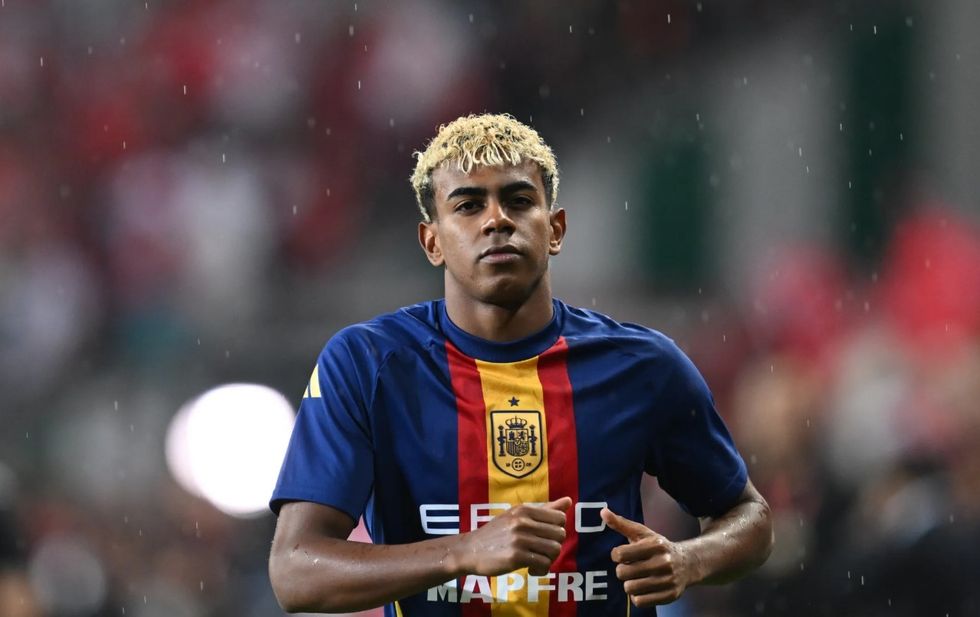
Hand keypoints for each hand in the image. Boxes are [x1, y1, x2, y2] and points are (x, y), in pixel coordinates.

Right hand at [453, 497, 570, 576]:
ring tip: (537, 561)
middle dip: (554, 546)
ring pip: (554, 550)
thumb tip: (569, 501)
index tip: (545, 537)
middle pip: (560, 534)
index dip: (557, 530)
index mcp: (524, 509)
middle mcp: (522, 521)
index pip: (560, 517)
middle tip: (541, 552)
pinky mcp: (515, 557)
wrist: (470, 550)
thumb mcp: (517, 516)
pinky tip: (531, 569)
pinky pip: (544, 564)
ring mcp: (519, 539)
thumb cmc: (496, 533)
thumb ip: (545, 510)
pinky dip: (541, 570)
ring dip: (549, 560)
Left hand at [601, 507, 694, 606]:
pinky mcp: (669, 595)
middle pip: (623, 573)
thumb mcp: (642, 533)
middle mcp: (663, 562)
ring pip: (630, 588)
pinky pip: (640, 602)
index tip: (623, 555)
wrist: (688, 563)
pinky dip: (637, 596)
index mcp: (654, 545)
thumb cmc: (658, 547)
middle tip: (631, 567)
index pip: (620, 554)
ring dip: (629, 584)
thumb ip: (621, 523)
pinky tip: (643, 588)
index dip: (617, 555)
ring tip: (637, 578)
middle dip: (623, 570)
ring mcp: (667, 580)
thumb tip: (602, 511)